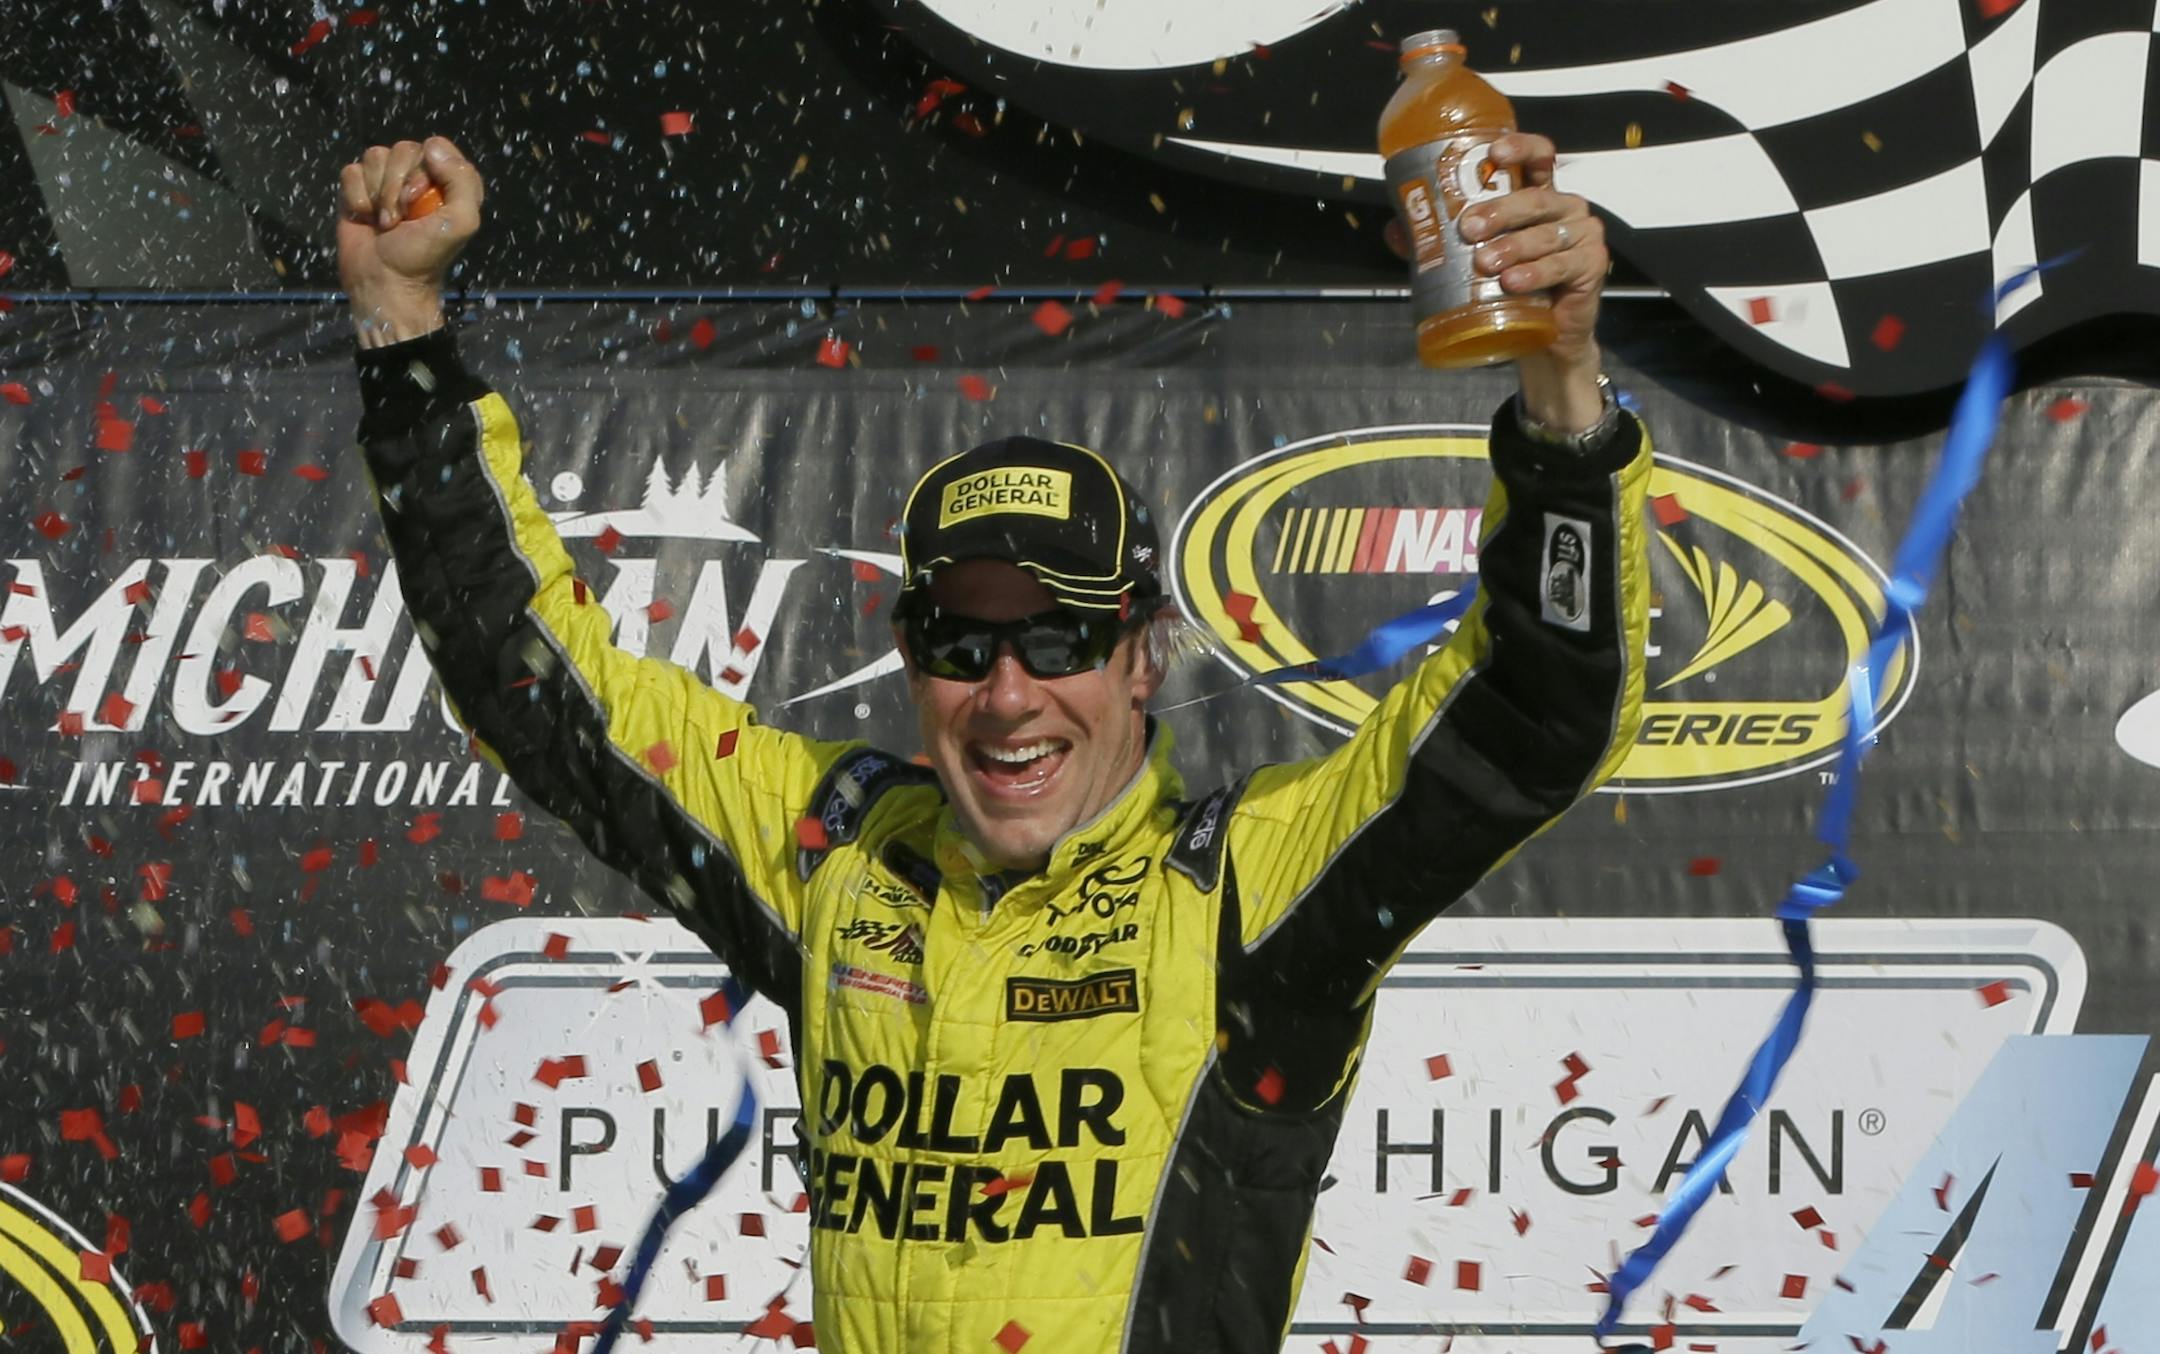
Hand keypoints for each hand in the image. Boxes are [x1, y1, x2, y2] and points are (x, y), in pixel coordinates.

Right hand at [337, 136, 484, 345]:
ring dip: (378, 194)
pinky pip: (352, 171)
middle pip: (403, 149)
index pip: (436, 147)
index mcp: (448, 182)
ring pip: (375, 156)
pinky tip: (365, 218)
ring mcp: (386, 182)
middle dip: (398, 186)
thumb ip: (461, 181)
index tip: (422, 200)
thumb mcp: (461, 222)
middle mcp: (418, 177)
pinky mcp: (358, 190)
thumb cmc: (424, 256)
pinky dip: (356, 196)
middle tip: (402, 219)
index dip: (426, 169)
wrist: (384, 281)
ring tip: (385, 223)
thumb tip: (432, 146)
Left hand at [1385, 131, 1608, 431]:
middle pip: (1535, 199)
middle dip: (1500, 211)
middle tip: (1469, 228)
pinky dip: (1537, 274)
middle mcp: (1564, 208)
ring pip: (1546, 234)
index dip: (1520, 148)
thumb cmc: (1510, 289)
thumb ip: (1438, 242)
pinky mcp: (1592, 265)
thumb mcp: (1473, 261)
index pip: (1538, 157)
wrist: (1542, 338)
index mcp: (1538, 196)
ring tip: (1486, 263)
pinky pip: (1563, 265)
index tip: (1493, 155)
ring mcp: (1582, 235)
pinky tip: (1515, 282)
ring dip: (1514, 247)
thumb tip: (1395, 229)